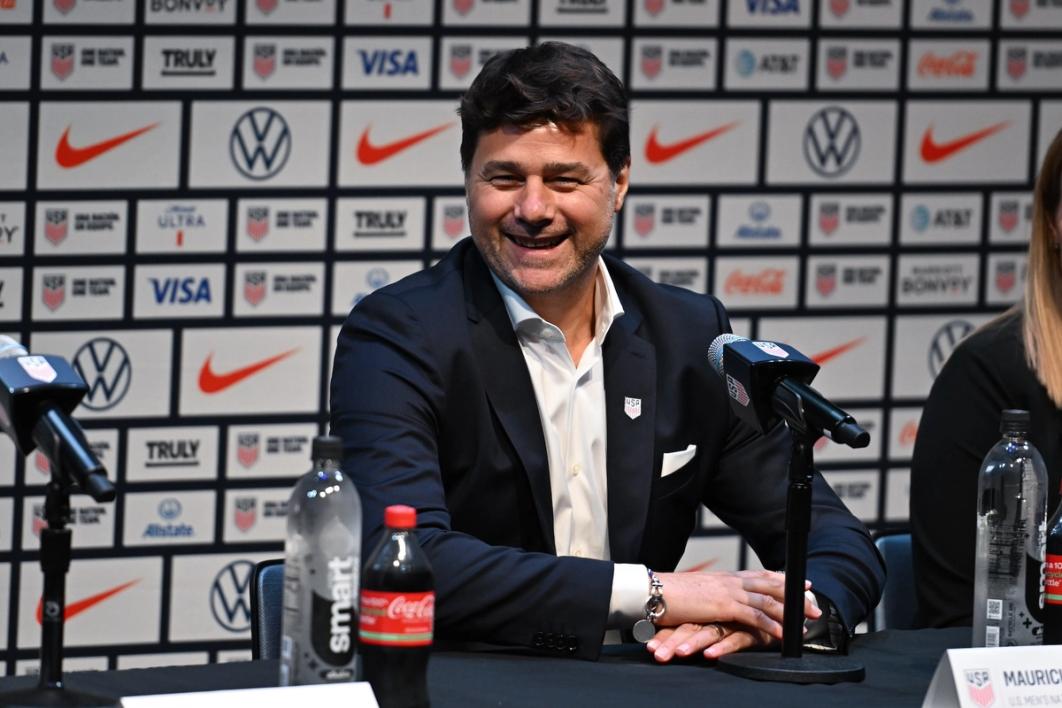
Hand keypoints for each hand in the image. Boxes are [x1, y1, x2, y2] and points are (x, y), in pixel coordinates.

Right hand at [644, 570, 820, 662]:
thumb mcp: (696, 593)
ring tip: (807, 621)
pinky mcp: (725, 605)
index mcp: (725, 577)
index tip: (799, 582)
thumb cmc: (669, 594)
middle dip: (795, 593)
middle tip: (814, 602)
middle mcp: (731, 580)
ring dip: (791, 610)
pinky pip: (756, 615)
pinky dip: (774, 625)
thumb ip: (712, 596)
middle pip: (771, 584)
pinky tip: (785, 633)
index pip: (759, 575)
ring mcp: (729, 591)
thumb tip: (717, 602)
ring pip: (769, 598)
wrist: (654, 590)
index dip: (781, 578)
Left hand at [647, 621, 773, 661]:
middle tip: (656, 653)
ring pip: (710, 633)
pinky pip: (736, 639)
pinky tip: (710, 654)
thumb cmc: (747, 619)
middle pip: (691, 628)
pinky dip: (722, 647)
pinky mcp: (752, 631)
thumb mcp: (720, 622)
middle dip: (672, 642)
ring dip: (693, 644)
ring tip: (678, 654)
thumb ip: (701, 627)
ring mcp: (735, 622)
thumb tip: (674, 639)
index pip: (682, 623)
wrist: (782, 609)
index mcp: (708, 612)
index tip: (649, 647)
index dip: (665, 634)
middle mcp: (719, 616)